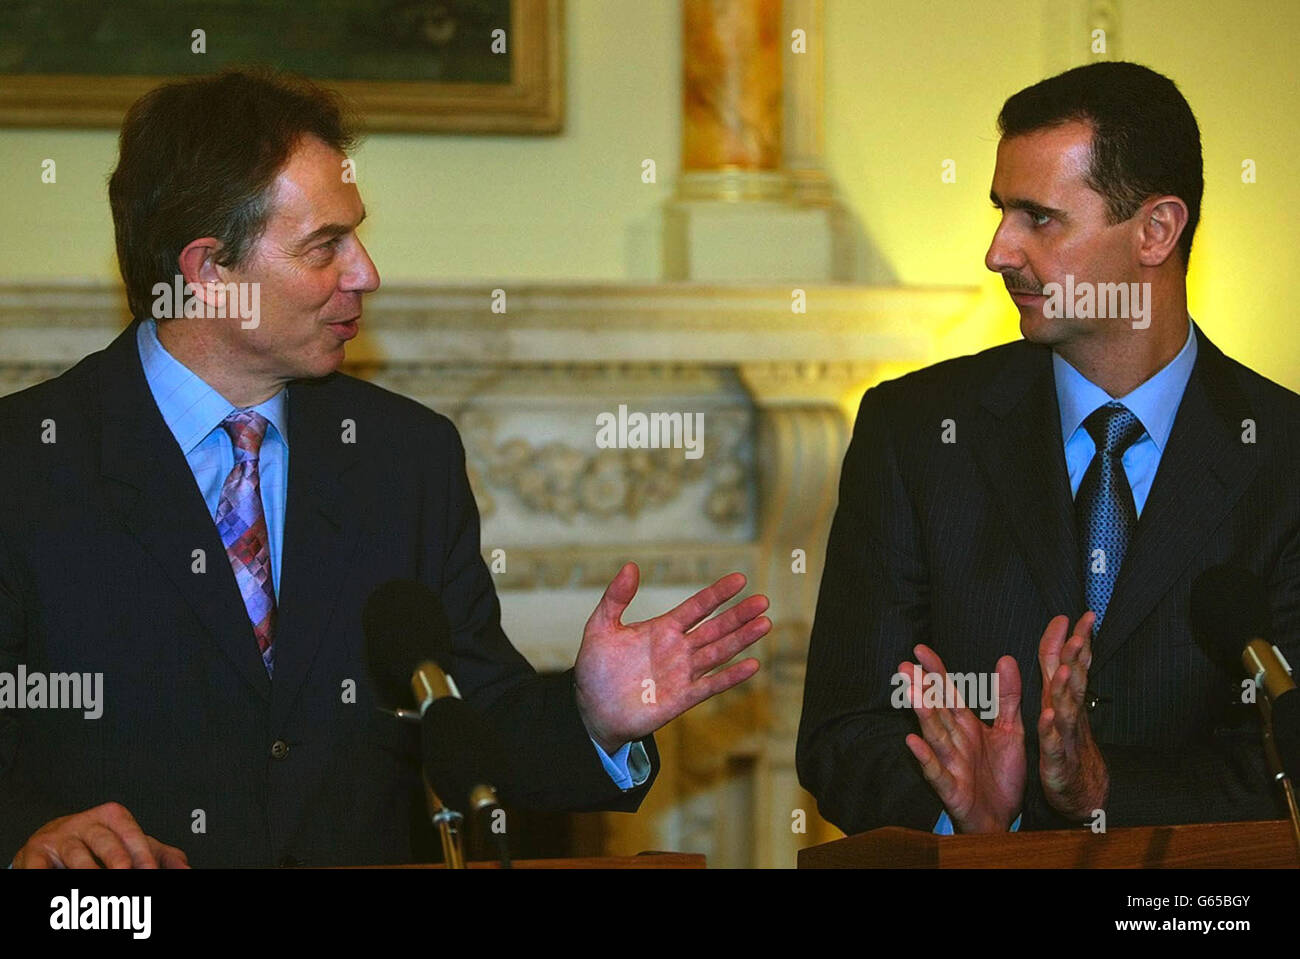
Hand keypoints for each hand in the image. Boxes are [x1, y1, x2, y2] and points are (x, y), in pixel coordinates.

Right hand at [13, 801, 188, 868]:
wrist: (52, 843)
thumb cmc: (98, 845)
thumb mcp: (132, 845)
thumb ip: (161, 856)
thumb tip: (186, 870)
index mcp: (112, 817)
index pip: (130, 833)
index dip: (142, 853)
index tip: (150, 870)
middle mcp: (85, 823)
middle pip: (104, 841)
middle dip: (117, 860)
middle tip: (127, 874)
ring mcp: (59, 837)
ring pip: (75, 854)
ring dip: (87, 871)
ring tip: (96, 882)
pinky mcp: (34, 852)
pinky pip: (38, 865)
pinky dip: (44, 873)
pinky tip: (51, 878)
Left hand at [574, 563, 767, 753]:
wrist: (592, 710)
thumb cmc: (595, 670)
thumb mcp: (600, 628)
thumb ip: (615, 598)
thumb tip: (630, 566)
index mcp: (662, 629)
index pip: (697, 607)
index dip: (717, 594)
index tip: (739, 579)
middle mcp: (678, 648)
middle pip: (715, 628)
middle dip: (738, 614)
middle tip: (763, 600)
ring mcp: (682, 673)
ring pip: (718, 652)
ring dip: (742, 639)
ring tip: (764, 624)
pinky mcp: (682, 698)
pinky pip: (710, 685)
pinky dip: (731, 676)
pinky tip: (751, 665)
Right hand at [902, 645, 1024, 832]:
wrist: (1006, 819)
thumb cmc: (1001, 776)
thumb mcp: (1011, 731)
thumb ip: (1007, 698)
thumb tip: (1006, 659)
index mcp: (967, 726)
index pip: (948, 694)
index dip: (936, 672)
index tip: (920, 650)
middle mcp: (955, 741)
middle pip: (936, 711)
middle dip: (922, 690)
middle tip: (905, 667)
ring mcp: (951, 764)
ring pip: (934, 736)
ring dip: (923, 716)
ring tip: (912, 694)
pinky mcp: (952, 789)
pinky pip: (937, 772)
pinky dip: (925, 758)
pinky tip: (912, 742)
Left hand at [1037, 612, 1108, 819]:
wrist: (1083, 791)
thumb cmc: (1069, 743)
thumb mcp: (1060, 704)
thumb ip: (1058, 671)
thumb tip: (1062, 639)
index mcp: (1064, 698)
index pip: (1072, 664)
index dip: (1077, 641)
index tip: (1084, 615)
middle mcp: (1068, 713)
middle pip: (1073, 681)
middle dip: (1077, 657)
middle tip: (1080, 633)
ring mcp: (1065, 736)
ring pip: (1066, 709)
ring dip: (1065, 689)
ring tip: (1065, 669)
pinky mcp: (1056, 759)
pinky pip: (1053, 743)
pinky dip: (1051, 730)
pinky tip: (1048, 716)